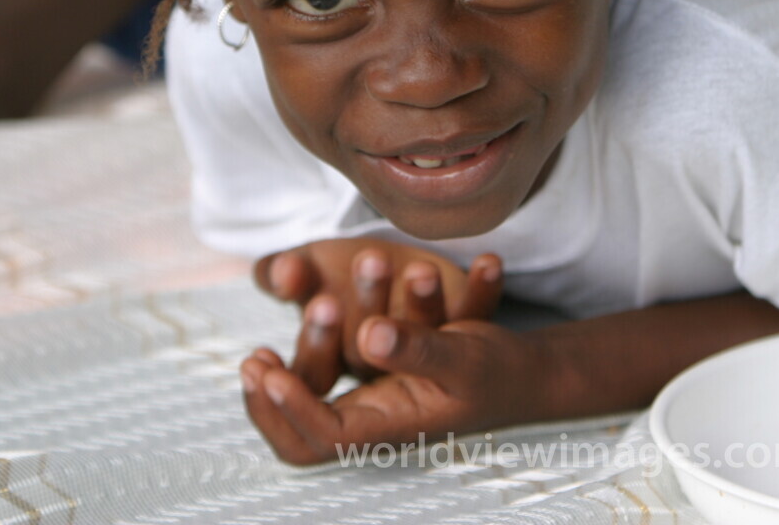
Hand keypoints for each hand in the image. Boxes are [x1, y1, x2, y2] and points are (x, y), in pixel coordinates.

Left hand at [239, 316, 548, 464]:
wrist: (527, 376)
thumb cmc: (499, 370)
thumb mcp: (464, 353)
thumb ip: (419, 347)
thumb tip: (369, 334)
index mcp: (394, 428)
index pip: (325, 435)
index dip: (289, 407)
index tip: (265, 368)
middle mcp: (377, 426)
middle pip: (304, 443)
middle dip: (269, 409)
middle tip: (251, 364)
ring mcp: (374, 412)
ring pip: (309, 419)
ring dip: (280, 389)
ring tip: (258, 355)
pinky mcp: (377, 392)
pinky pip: (324, 397)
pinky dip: (300, 379)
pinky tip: (289, 348)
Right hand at [253, 238, 501, 384]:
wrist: (407, 278)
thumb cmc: (344, 280)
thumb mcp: (312, 273)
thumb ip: (285, 273)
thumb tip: (279, 272)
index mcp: (336, 362)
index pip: (316, 376)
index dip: (314, 347)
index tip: (320, 301)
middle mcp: (382, 366)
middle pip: (369, 356)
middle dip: (368, 308)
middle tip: (370, 266)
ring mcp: (426, 351)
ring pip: (427, 337)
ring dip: (423, 302)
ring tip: (422, 268)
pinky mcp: (464, 330)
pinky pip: (479, 313)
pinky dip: (485, 288)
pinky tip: (491, 262)